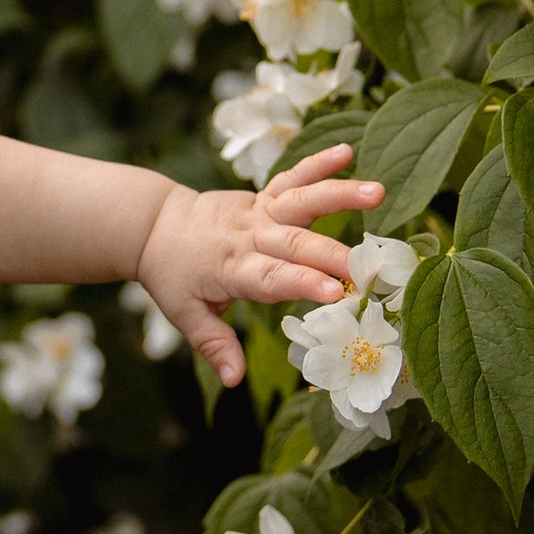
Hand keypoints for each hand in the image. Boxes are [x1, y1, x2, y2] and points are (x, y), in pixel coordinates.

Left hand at [133, 145, 384, 387]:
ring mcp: (257, 212)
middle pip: (294, 243)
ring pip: (300, 201)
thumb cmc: (174, 276)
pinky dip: (317, 163)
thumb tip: (233, 380)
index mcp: (233, 269)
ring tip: (378, 193)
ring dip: (339, 194)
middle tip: (370, 264)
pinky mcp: (262, 196)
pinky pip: (292, 177)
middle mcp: (248, 236)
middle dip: (332, 253)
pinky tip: (348, 153)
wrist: (156, 226)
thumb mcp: (184, 315)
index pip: (271, 277)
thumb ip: (213, 345)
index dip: (301, 283)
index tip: (335, 292)